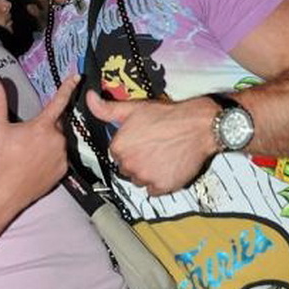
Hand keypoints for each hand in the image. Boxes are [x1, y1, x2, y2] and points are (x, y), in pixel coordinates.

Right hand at [0, 75, 78, 210]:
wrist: (6, 190)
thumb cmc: (1, 159)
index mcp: (42, 126)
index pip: (58, 101)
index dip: (68, 87)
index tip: (77, 76)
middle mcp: (57, 139)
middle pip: (56, 124)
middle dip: (46, 126)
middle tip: (28, 136)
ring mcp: (62, 155)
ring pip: (59, 141)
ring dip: (49, 141)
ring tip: (30, 152)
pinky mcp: (64, 169)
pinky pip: (61, 157)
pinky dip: (52, 156)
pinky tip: (37, 162)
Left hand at [86, 90, 215, 194]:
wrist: (198, 126)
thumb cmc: (167, 116)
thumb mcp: (134, 108)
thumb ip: (107, 108)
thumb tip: (89, 99)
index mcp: (119, 147)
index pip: (117, 153)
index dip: (130, 146)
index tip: (142, 140)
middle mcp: (129, 164)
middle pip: (127, 168)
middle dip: (137, 160)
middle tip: (153, 147)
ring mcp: (145, 177)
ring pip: (140, 180)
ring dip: (147, 172)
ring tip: (162, 155)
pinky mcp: (162, 187)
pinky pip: (154, 190)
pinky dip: (160, 181)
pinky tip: (168, 166)